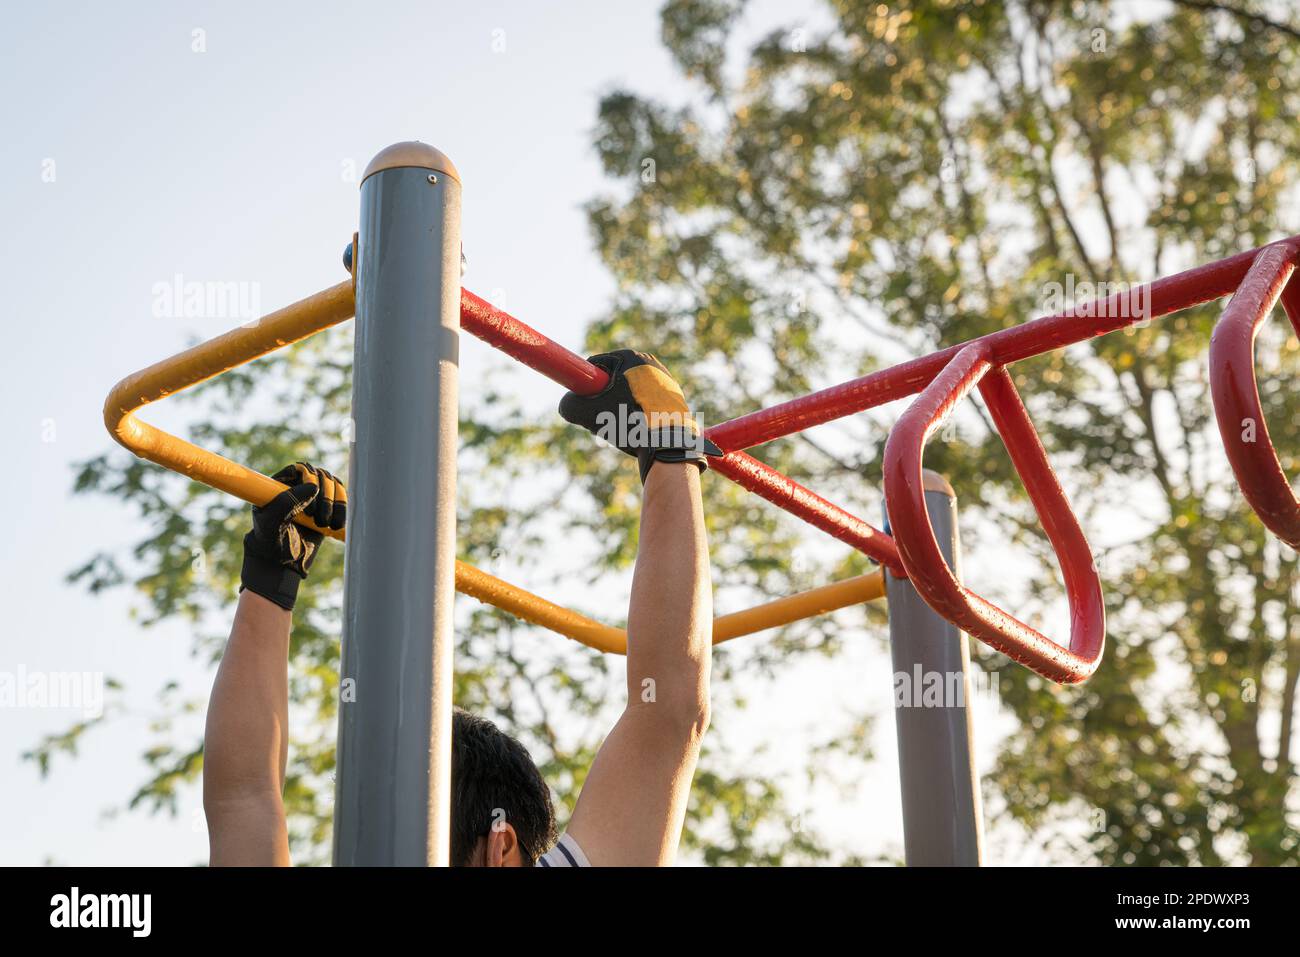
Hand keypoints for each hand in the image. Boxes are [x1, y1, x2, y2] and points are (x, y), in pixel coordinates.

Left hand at [240, 462, 346, 610]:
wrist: (281, 563)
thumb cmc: (270, 541)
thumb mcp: (272, 521)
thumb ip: (287, 501)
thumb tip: (313, 486)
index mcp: (280, 485)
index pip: (300, 469)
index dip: (310, 478)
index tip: (312, 495)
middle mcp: (298, 487)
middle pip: (321, 475)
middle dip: (325, 495)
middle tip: (319, 518)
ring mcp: (314, 498)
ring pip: (334, 486)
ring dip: (336, 503)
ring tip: (326, 523)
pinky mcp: (328, 509)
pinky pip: (342, 500)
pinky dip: (343, 510)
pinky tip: (336, 524)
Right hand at [558, 350, 721, 481]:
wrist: (668, 442)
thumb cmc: (629, 421)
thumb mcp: (588, 412)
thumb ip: (569, 405)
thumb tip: (567, 405)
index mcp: (632, 357)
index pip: (596, 364)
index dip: (585, 383)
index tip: (583, 401)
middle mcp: (651, 364)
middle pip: (613, 380)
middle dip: (603, 399)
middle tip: (600, 418)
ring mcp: (666, 382)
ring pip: (628, 395)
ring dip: (618, 410)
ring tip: (621, 427)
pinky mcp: (675, 400)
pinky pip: (645, 405)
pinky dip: (636, 417)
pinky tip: (638, 432)